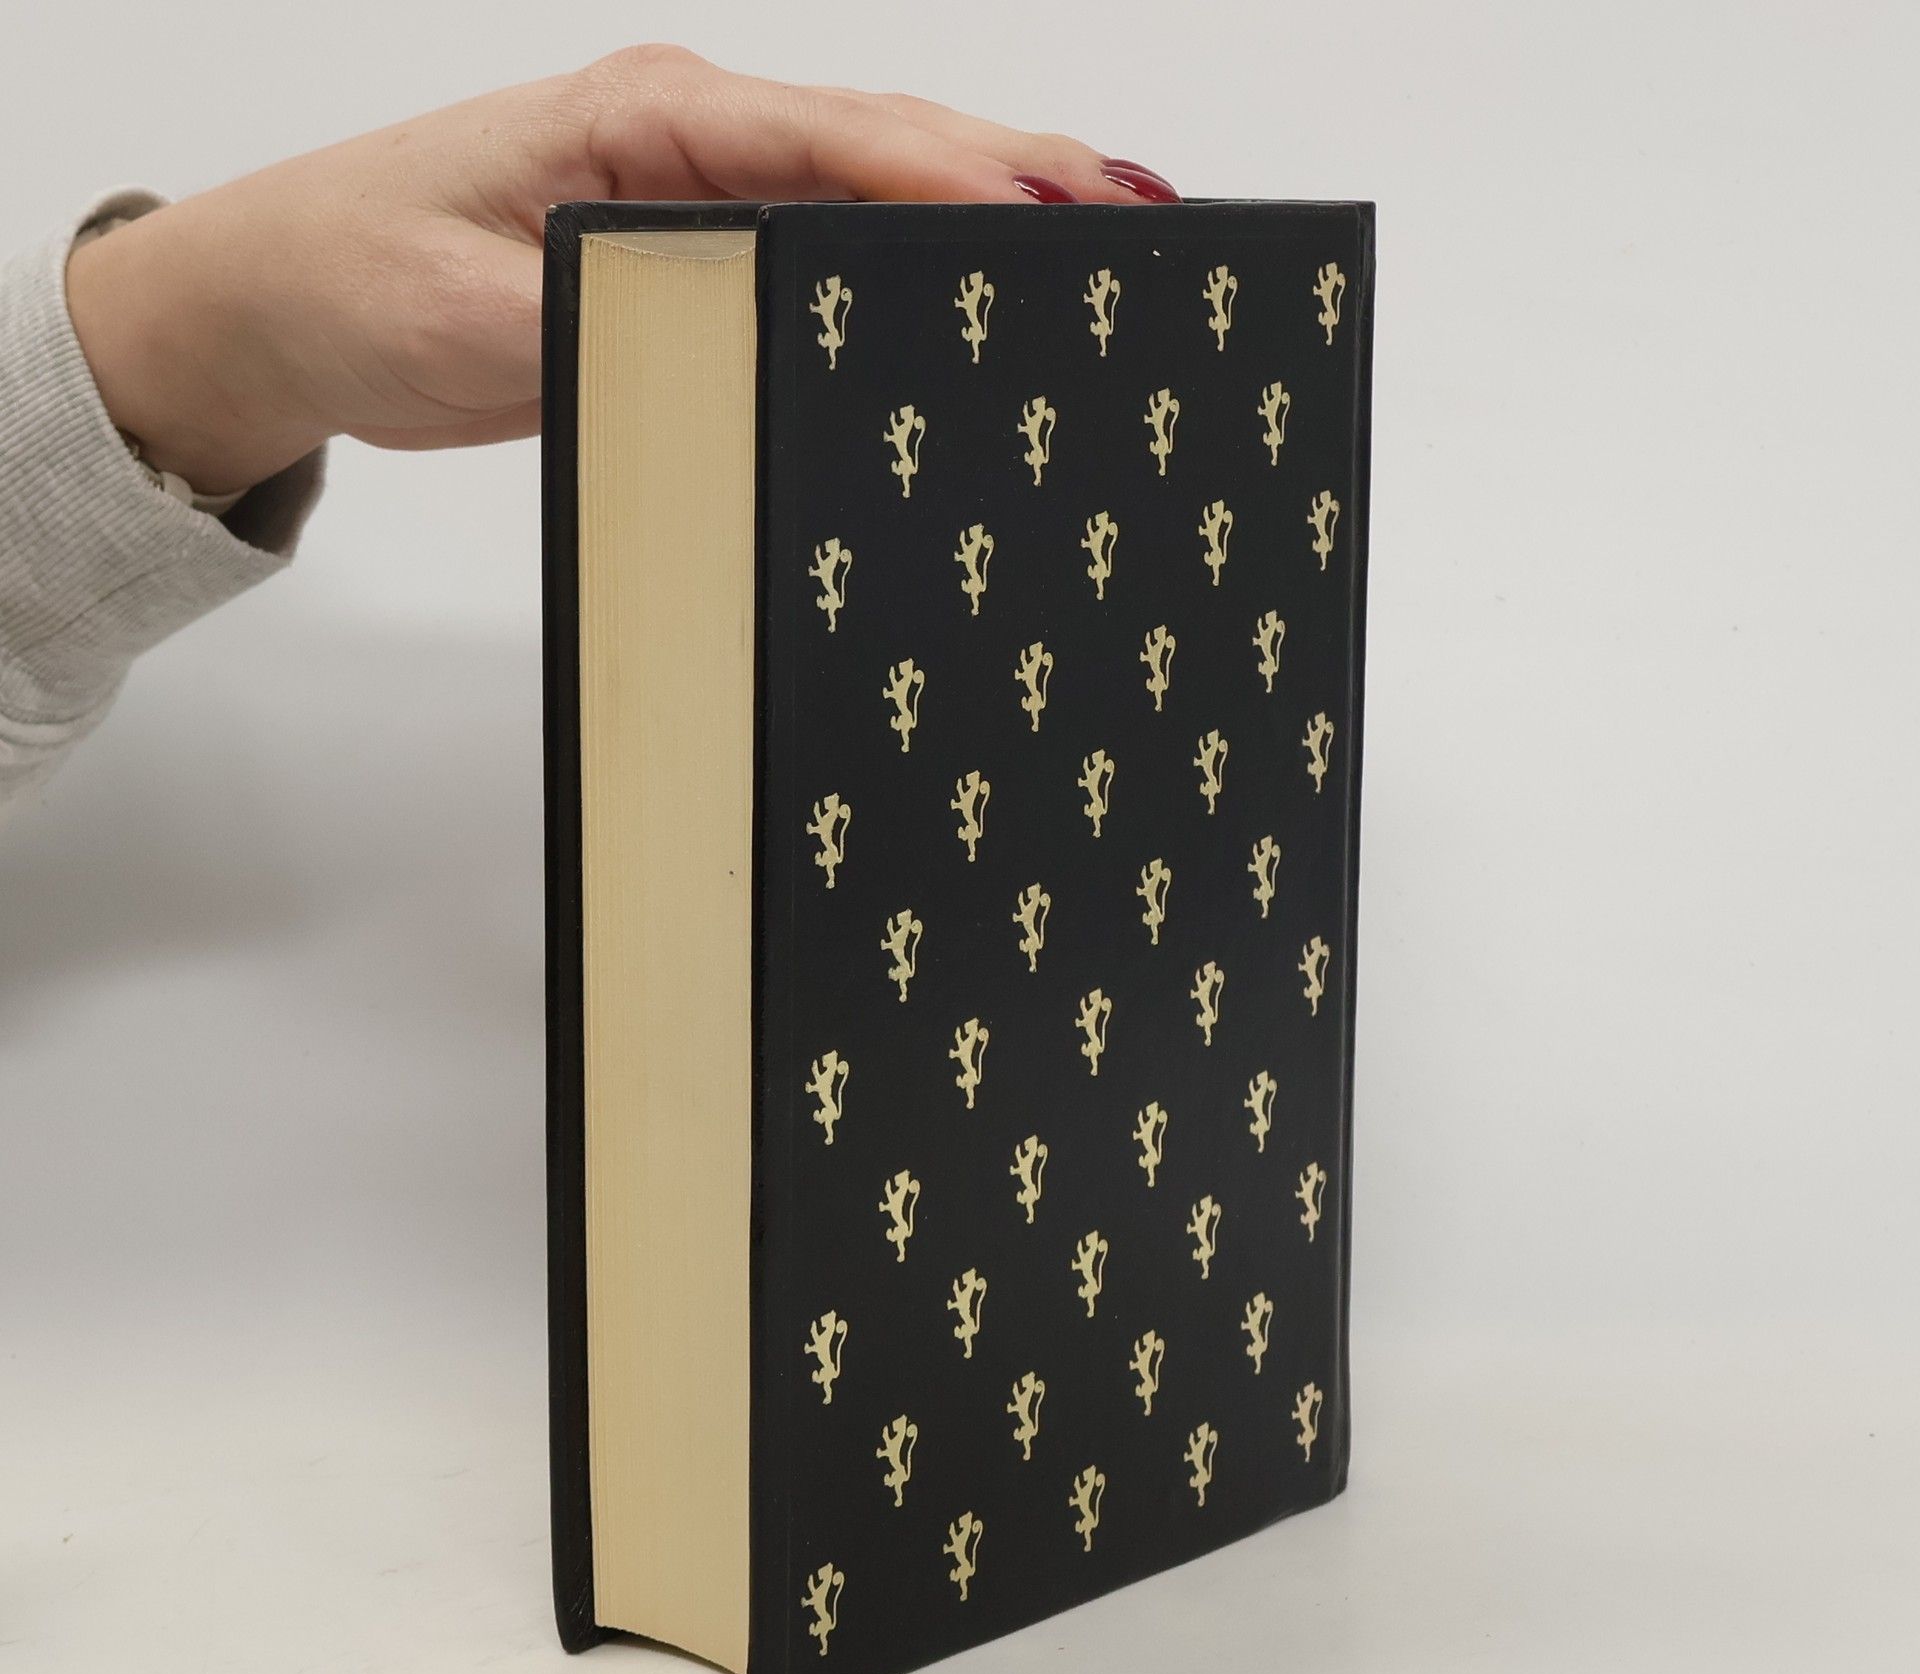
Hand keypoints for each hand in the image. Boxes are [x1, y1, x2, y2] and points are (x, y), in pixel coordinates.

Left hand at [64, 45, 1178, 495]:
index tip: (1046, 217)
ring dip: (985, 216)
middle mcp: (694, 139)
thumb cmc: (358, 274)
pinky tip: (970, 305)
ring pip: (875, 195)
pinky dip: (915, 270)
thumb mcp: (469, 313)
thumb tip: (729, 330)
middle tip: (1143, 217)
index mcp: (647, 120)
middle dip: (1018, 177)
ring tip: (1106, 250)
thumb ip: (602, 318)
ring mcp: (703, 194)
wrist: (292, 301)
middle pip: (890, 146)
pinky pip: (832, 255)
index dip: (948, 178)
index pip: (832, 141)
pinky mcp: (700, 254)